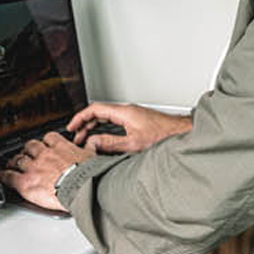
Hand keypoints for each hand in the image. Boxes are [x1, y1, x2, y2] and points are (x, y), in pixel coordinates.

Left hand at [0, 130, 88, 211]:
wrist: (81, 189)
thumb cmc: (89, 176)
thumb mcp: (94, 156)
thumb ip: (92, 147)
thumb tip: (95, 142)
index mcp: (61, 147)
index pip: (49, 138)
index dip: (45, 141)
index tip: (45, 144)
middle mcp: (45, 155)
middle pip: (31, 147)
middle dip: (28, 150)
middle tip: (27, 154)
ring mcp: (33, 168)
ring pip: (19, 159)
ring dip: (15, 161)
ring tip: (12, 163)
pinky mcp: (25, 182)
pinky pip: (9, 176)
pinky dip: (2, 175)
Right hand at [66, 102, 191, 153]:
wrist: (181, 134)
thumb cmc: (164, 136)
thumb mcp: (133, 144)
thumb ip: (110, 144)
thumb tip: (92, 143)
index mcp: (124, 112)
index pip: (95, 109)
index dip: (80, 118)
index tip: (72, 127)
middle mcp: (127, 111)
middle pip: (99, 114)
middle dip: (85, 125)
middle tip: (76, 137)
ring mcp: (133, 115)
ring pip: (107, 118)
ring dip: (95, 128)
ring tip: (86, 140)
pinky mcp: (137, 122)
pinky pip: (115, 123)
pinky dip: (105, 130)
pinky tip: (103, 139)